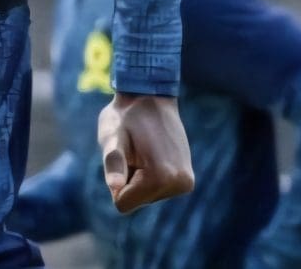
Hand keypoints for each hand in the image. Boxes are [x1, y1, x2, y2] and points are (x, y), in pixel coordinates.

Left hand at [98, 92, 194, 212]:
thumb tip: (115, 187)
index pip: (122, 204)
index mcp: (161, 176)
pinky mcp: (187, 179)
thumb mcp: (112, 137)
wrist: (150, 96)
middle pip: (137, 201)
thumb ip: (113, 163)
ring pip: (146, 197)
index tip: (125, 155)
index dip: (116, 181)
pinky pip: (156, 190)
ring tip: (144, 150)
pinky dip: (150, 175)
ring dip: (139, 177)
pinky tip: (153, 153)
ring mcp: (186, 182)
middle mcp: (180, 184)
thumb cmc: (125, 116)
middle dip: (129, 179)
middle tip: (135, 151)